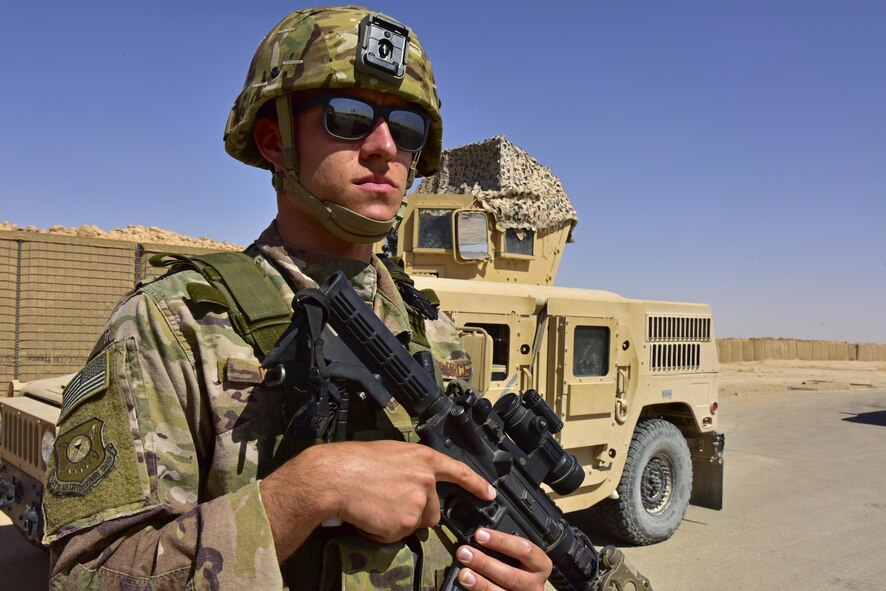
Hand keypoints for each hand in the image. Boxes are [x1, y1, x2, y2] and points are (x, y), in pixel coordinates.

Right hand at [261, 440, 495, 559]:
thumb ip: (411, 468)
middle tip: (387, 503)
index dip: (476, 484)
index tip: (490, 493)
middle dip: (414, 513)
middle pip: (432, 510)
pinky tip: (369, 515)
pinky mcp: (405, 522)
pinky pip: (396, 535)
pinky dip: (382, 531)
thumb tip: (416, 484)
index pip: (459, 471)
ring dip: (397, 522)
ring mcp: (417, 502)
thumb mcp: (391, 454)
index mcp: (423, 458)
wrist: (335, 477)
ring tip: (375, 506)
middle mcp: (426, 479)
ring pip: (414, 524)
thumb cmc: (354, 462)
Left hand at [454, 529, 552, 589]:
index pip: (524, 550)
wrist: (524, 590)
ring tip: (463, 574)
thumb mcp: (520, 556)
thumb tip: (478, 538)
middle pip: (511, 575)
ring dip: (480, 583)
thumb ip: (504, 549)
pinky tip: (468, 586)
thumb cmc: (521, 568)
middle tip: (465, 553)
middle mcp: (535, 584)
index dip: (501, 541)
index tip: (480, 535)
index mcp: (540, 565)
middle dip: (485, 563)